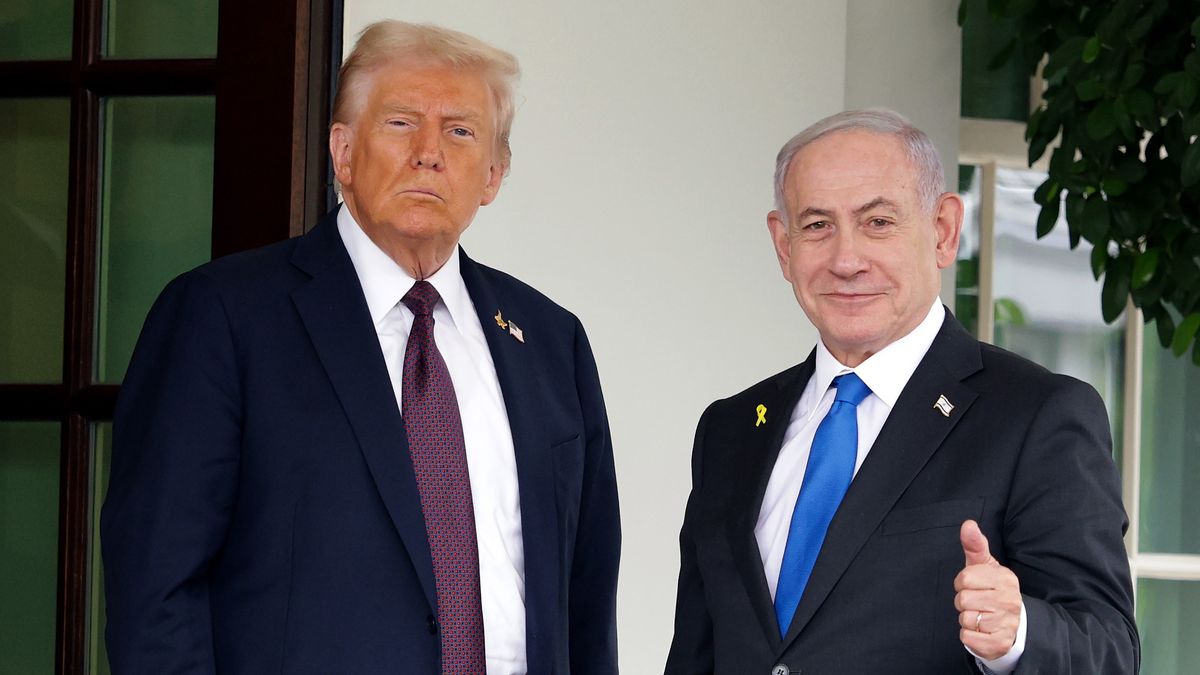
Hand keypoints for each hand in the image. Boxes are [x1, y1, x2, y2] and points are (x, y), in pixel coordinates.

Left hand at [954, 520, 1021, 660]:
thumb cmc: (991, 590)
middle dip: (964, 602)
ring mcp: (1007, 623)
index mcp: (1005, 578)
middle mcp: (1010, 600)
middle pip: (963, 599)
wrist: (1012, 624)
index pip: (965, 578)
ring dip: (967, 619)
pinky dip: (968, 635)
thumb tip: (968, 524)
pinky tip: (981, 631)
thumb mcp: (984, 566)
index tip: (973, 586)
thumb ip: (975, 545)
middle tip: (977, 603)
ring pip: (965, 618)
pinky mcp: (999, 643)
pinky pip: (967, 637)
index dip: (962, 583)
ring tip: (980, 616)